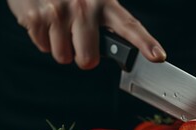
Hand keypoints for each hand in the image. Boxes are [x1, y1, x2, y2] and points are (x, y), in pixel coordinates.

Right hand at [7, 0, 165, 68]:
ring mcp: (60, 10)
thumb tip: (123, 55)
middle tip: (79, 42)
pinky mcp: (37, 15)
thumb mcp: (94, 3)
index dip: (145, 43)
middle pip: (88, 59)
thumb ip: (109, 25)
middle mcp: (85, 6)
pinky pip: (43, 47)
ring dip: (60, 47)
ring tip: (60, 27)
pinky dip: (43, 40)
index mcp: (106, 3)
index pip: (130, 26)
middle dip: (83, 57)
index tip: (158, 56)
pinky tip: (46, 23)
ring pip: (63, 56)